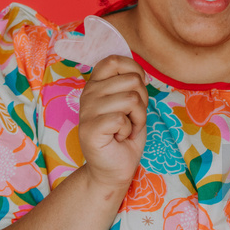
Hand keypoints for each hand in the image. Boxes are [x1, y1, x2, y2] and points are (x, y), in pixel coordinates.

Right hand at [78, 55, 147, 189]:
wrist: (113, 169)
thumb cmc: (124, 134)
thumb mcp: (130, 103)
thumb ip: (130, 84)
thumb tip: (141, 74)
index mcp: (96, 84)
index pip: (114, 60)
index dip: (135, 70)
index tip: (139, 89)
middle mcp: (88, 93)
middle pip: (132, 80)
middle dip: (142, 101)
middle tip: (131, 118)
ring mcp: (87, 110)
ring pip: (132, 99)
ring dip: (138, 118)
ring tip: (126, 129)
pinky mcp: (90, 129)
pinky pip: (122, 119)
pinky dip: (130, 130)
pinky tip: (120, 138)